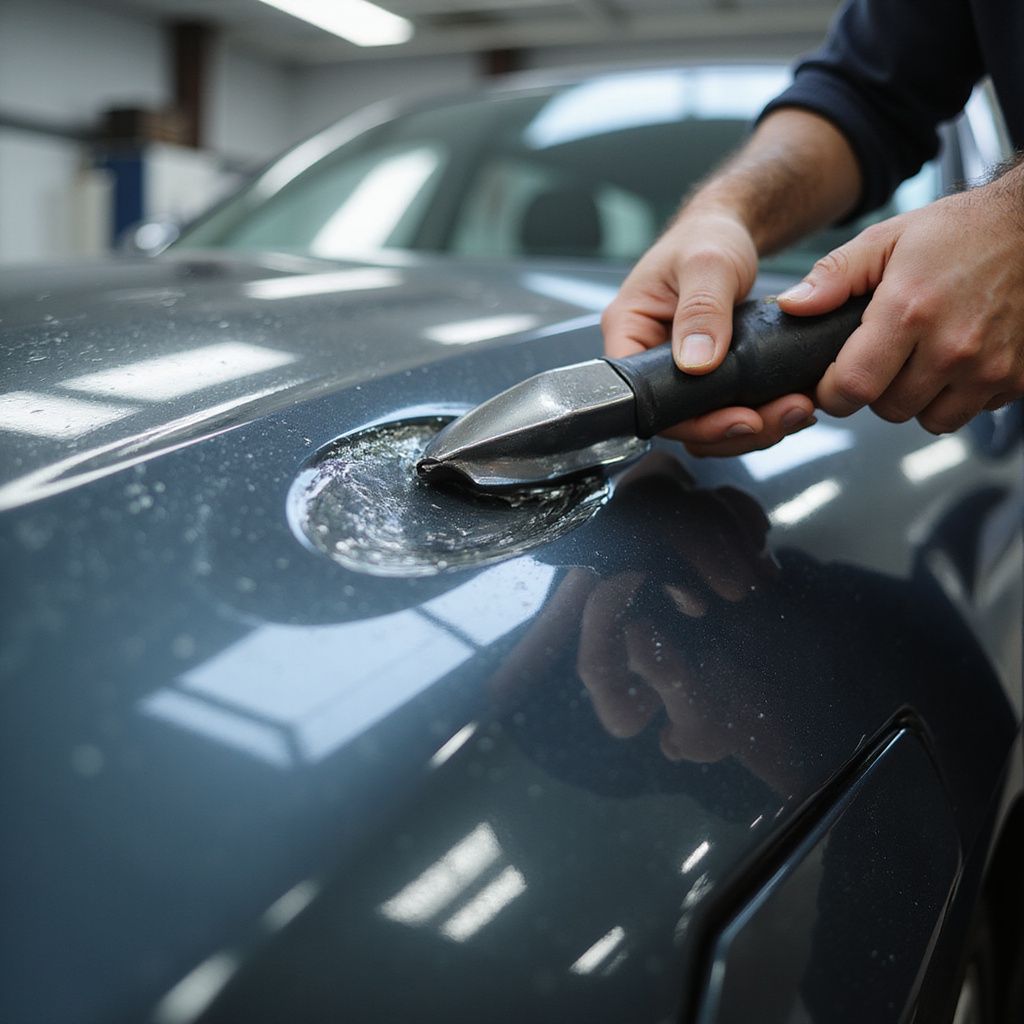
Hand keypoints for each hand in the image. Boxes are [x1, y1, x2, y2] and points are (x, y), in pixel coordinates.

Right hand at [602, 207, 817, 454]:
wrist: (728, 229)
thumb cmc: (706, 236)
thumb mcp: (706, 263)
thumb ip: (701, 310)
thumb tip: (696, 364)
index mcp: (628, 332)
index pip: (645, 398)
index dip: (690, 420)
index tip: (739, 419)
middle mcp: (647, 359)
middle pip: (678, 420)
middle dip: (730, 430)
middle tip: (778, 419)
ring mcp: (677, 372)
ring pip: (705, 423)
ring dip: (752, 428)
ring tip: (795, 412)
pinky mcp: (705, 378)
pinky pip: (725, 409)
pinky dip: (759, 414)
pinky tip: (789, 404)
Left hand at [777, 173, 1023, 431]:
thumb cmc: (956, 232)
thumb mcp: (885, 240)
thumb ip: (833, 276)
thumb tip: (790, 306)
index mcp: (909, 311)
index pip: (852, 388)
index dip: (832, 392)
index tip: (831, 379)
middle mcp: (952, 346)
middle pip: (888, 409)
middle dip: (874, 392)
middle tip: (881, 359)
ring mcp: (989, 366)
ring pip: (929, 419)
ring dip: (915, 400)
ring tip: (918, 361)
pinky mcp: (1017, 377)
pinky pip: (969, 412)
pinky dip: (955, 397)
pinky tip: (953, 363)